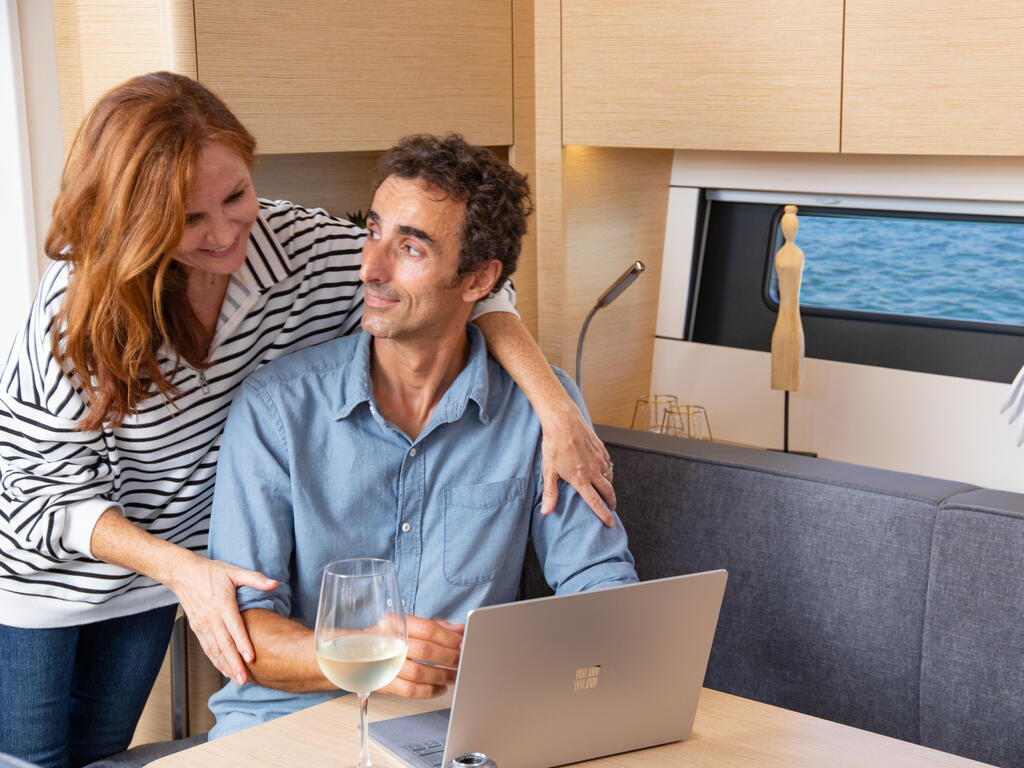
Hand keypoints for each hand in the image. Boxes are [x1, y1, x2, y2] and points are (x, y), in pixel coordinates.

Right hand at [167, 552, 277, 685]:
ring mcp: (202, 624)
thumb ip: (255, 579)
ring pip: (214, 650)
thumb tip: (274, 583)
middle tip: (244, 678)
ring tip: (236, 679)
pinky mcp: (197, 628)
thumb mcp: (234, 571)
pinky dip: (215, 660)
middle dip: (234, 663)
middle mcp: (211, 617)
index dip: (242, 643)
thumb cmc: (209, 572)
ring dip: (225, 666)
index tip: (251, 657)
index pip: (234, 627)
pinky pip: (206, 648)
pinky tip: (223, 669)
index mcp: (222, 604)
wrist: (182, 573)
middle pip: (224, 644)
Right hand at [379, 615, 463, 697]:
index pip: (428, 628)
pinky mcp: (384, 682)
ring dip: (441, 676)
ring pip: (418, 672)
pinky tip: (440, 688)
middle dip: (448, 657)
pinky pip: (409, 690)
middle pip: (424, 650)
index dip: (448, 637)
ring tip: (454, 676)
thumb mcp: (410, 625)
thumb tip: (460, 629)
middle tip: (462, 661)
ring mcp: (384, 663)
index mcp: (398, 623)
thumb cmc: (388, 638)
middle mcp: (389, 641)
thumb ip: (436, 626)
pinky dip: (429, 691)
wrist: (356, 653)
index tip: (462, 644)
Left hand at [540, 401, 616, 525]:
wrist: (563, 420)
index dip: (604, 515)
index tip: (610, 523)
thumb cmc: (553, 444)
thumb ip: (550, 493)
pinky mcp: (600, 448)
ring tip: (607, 491)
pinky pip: (608, 463)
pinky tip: (604, 470)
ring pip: (609, 476)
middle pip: (608, 491)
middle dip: (611, 502)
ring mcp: (598, 459)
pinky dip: (608, 470)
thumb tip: (546, 512)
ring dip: (610, 486)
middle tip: (612, 509)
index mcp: (580, 479)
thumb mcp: (549, 471)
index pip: (595, 502)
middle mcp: (593, 471)